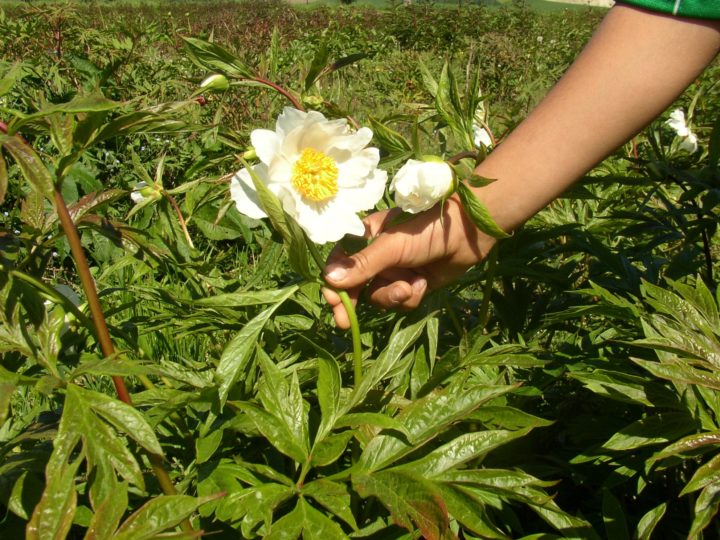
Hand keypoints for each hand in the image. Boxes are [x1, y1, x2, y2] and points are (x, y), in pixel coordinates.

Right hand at [322, 196, 495, 328]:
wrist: (469, 234)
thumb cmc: (428, 230)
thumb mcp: (392, 246)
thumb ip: (363, 264)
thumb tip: (329, 280)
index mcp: (367, 236)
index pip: (341, 262)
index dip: (334, 282)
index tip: (331, 300)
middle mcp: (378, 255)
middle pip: (356, 285)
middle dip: (353, 302)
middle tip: (344, 323)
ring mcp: (396, 271)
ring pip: (379, 296)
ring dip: (393, 295)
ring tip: (411, 285)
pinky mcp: (413, 285)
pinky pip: (401, 302)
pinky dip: (412, 296)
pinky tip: (424, 283)